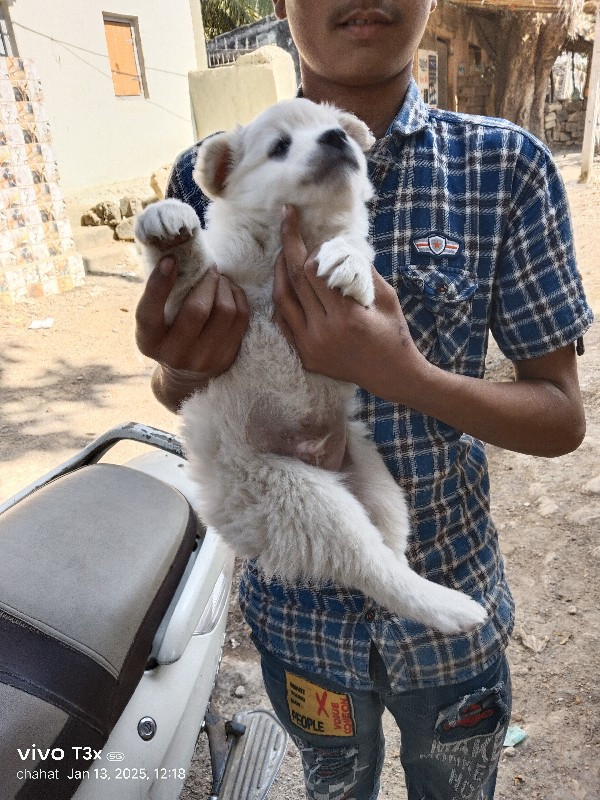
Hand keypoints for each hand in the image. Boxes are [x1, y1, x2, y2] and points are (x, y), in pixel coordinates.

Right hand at [135, 256, 248, 409]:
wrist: (186, 378)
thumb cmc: (167, 335)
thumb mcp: (155, 322)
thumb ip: (160, 296)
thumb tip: (175, 253)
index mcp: (149, 341)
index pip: (149, 312)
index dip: (159, 284)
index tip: (171, 260)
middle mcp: (175, 354)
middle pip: (197, 309)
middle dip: (206, 281)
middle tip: (209, 269)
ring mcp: (204, 359)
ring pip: (225, 312)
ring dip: (225, 287)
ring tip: (220, 280)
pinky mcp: (227, 358)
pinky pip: (241, 318)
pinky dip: (238, 297)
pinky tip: (230, 291)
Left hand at [272, 206, 424, 400]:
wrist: (393, 376)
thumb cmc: (394, 333)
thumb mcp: (386, 297)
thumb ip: (361, 271)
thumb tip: (338, 246)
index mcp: (346, 316)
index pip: (315, 271)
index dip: (313, 249)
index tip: (319, 240)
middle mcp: (323, 332)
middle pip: (295, 279)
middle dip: (289, 244)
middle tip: (287, 218)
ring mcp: (310, 346)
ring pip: (282, 300)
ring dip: (279, 271)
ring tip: (282, 251)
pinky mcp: (305, 357)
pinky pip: (282, 322)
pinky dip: (281, 300)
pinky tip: (284, 283)